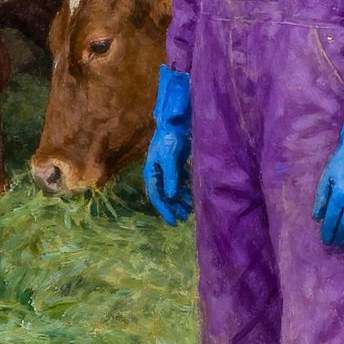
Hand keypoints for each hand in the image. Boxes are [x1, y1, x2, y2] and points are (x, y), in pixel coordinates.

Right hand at [144, 65, 193, 224]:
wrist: (176, 122)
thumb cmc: (170, 138)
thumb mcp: (170, 158)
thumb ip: (171, 177)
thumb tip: (171, 195)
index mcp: (152, 171)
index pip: (157, 195)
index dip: (164, 209)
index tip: (173, 222)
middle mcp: (158, 171)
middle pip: (164, 194)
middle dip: (173, 207)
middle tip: (183, 218)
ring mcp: (167, 168)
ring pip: (172, 189)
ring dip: (180, 199)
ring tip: (189, 210)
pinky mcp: (176, 163)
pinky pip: (179, 181)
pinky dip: (184, 189)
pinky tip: (191, 195)